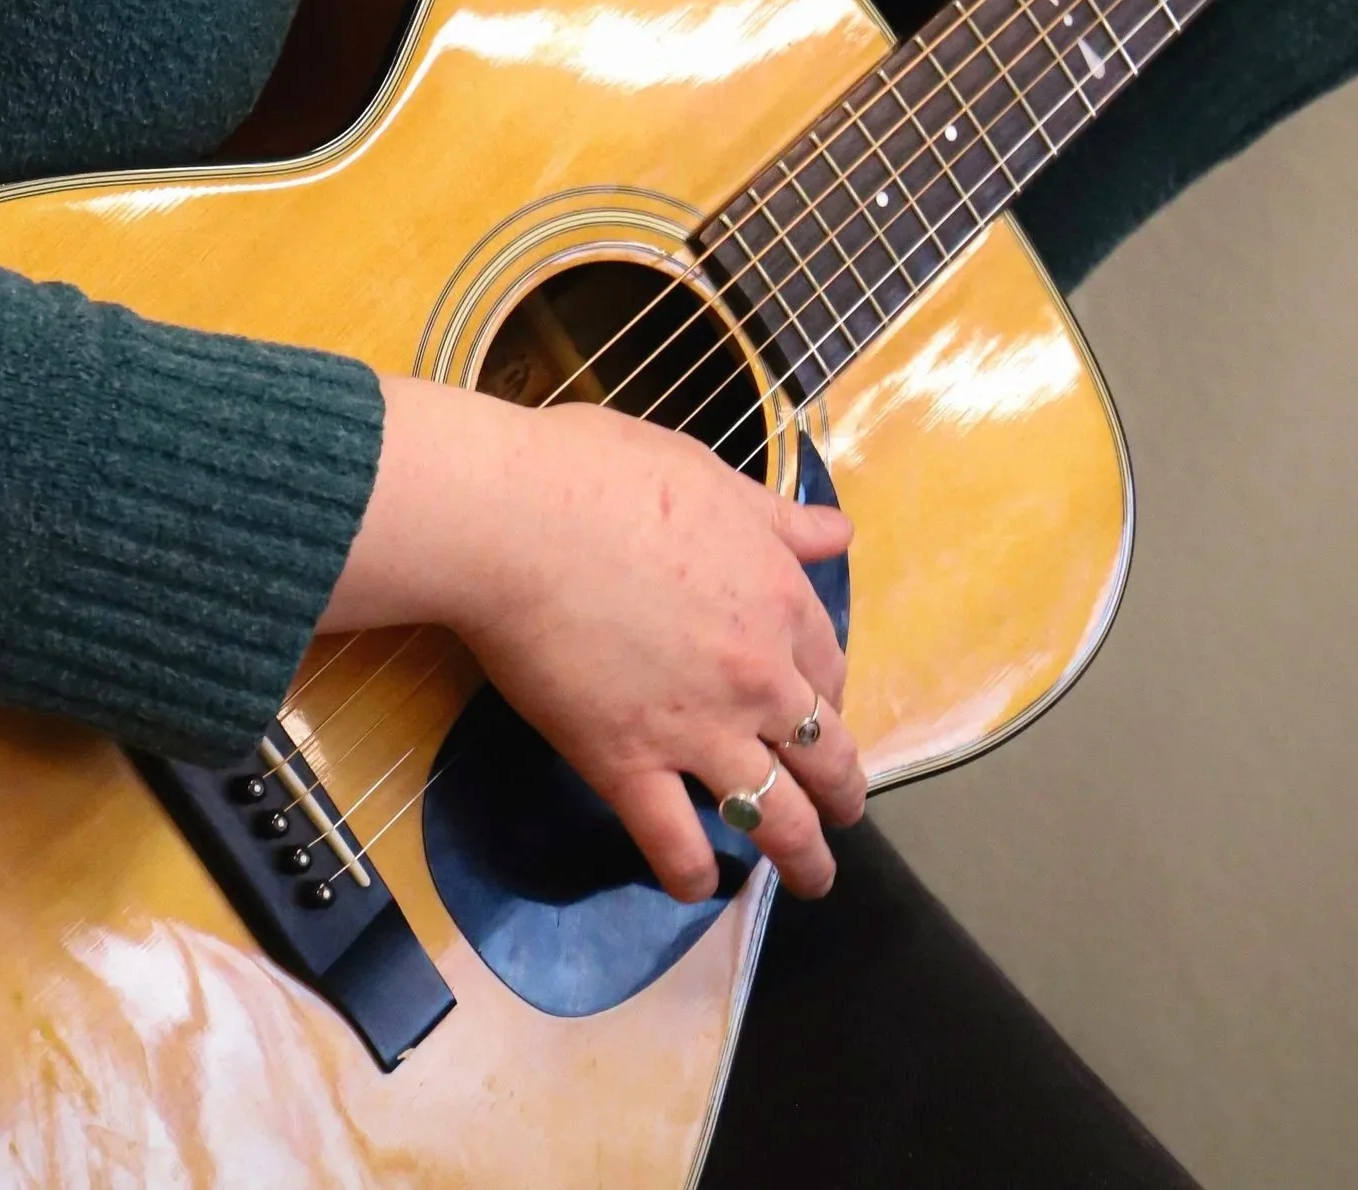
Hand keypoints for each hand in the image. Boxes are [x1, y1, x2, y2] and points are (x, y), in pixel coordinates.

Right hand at [325, 376, 863, 900]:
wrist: (516, 517)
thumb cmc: (602, 473)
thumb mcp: (707, 474)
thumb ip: (775, 517)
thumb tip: (839, 531)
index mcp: (778, 597)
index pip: (830, 665)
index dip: (829, 693)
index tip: (820, 707)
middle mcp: (757, 676)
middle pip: (824, 753)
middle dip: (841, 792)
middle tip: (840, 814)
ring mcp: (698, 730)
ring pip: (775, 818)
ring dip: (803, 858)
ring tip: (810, 879)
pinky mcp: (629, 767)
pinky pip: (676, 846)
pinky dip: (694, 876)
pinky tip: (697, 884)